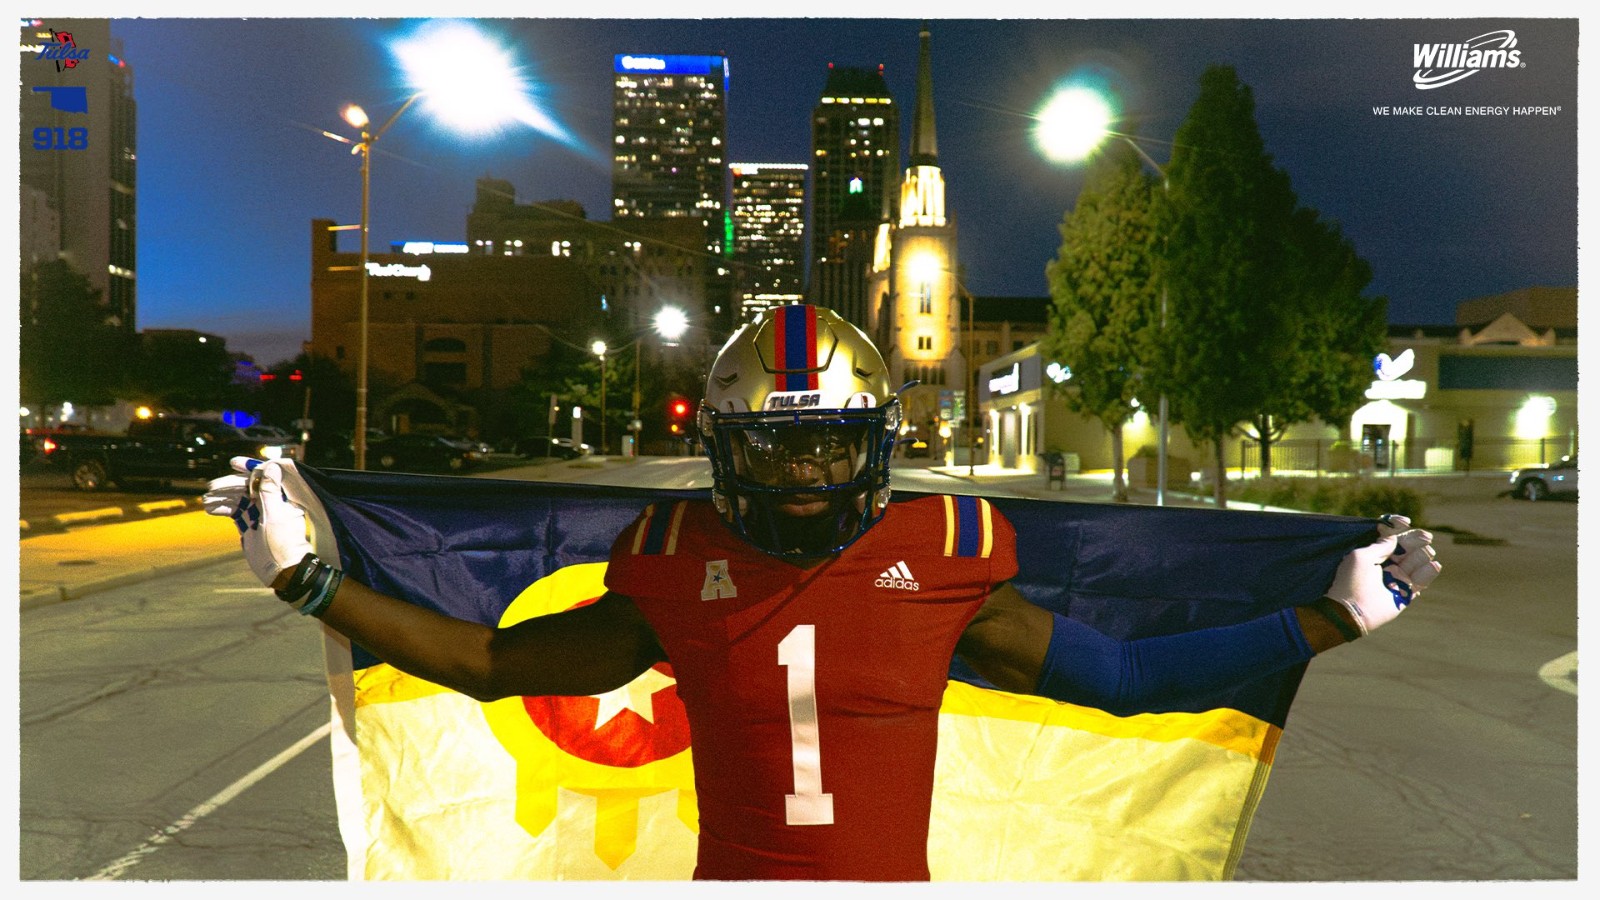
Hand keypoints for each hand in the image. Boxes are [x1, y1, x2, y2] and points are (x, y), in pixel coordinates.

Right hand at [202, 457, 312, 587]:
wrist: (282, 571)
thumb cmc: (282, 543)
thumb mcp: (274, 515)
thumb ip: (269, 490)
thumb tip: (271, 465)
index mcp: (282, 497)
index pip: (264, 476)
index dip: (249, 468)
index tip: (233, 463)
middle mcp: (271, 503)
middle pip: (248, 487)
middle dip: (229, 485)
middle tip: (211, 488)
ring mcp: (260, 514)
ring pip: (239, 499)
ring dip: (222, 497)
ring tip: (206, 500)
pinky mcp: (251, 525)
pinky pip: (236, 512)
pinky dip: (223, 509)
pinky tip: (210, 509)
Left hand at [1325, 514, 1441, 634]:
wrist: (1352, 611)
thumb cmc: (1351, 581)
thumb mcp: (1361, 556)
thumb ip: (1380, 545)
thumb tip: (1394, 536)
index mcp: (1373, 553)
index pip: (1390, 536)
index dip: (1398, 527)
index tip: (1405, 522)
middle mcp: (1386, 564)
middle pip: (1407, 547)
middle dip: (1416, 540)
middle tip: (1426, 537)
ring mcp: (1397, 578)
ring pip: (1417, 561)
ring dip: (1423, 555)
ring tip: (1426, 552)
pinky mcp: (1406, 592)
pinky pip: (1422, 580)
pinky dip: (1429, 572)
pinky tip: (1434, 565)